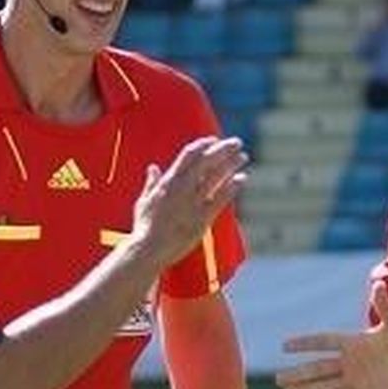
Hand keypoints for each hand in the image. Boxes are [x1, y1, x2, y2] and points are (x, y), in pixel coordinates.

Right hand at [132, 137, 246, 265]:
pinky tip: (242, 179)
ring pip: (216, 176)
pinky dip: (233, 186)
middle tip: (236, 142)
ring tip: (243, 157)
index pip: (189, 154)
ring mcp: (193, 202)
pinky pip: (221, 198)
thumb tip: (153, 168)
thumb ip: (151, 182)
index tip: (214, 140)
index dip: (203, 145)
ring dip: (231, 164)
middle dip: (223, 149)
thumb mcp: (144, 201)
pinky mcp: (203, 217)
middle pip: (207, 161)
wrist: (149, 249)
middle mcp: (182, 188)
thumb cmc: (144, 226)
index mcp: (168, 181)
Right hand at [278, 282, 387, 388]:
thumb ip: (384, 306)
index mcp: (355, 342)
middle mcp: (351, 362)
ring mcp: (355, 380)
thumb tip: (379, 284)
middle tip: (278, 378)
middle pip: (317, 368)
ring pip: (324, 385)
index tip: (285, 345)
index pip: (323, 341)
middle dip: (298, 373)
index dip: (305, 343)